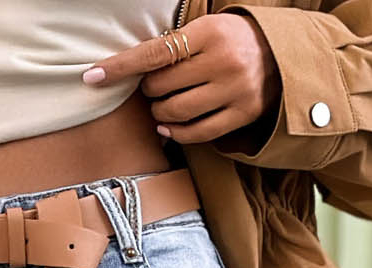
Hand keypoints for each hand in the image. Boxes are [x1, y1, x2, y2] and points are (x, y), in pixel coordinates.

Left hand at [82, 15, 280, 146]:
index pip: (154, 54)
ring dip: (159, 112)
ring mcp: (234, 90)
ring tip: (162, 104)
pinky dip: (175, 132)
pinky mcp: (242, 114)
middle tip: (156, 85)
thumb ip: (174, 45)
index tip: (91, 77)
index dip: (120, 67)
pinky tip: (167, 125)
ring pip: (176, 112)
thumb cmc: (231, 40)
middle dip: (149, 89)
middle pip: (161, 86)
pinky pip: (197, 133)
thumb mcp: (206, 29)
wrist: (280, 52)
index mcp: (210, 32)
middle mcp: (223, 61)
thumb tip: (128, 69)